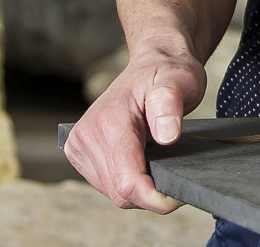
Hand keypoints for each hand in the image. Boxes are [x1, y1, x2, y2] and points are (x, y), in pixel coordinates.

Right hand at [63, 43, 206, 211]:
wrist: (153, 62)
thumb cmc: (168, 71)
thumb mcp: (180, 79)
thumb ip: (170, 105)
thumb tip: (166, 136)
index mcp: (108, 121)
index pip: (127, 182)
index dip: (153, 197)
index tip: (177, 197)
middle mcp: (86, 136)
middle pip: (119, 193)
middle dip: (149, 193)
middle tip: (175, 175)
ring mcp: (80, 145)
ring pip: (113, 192)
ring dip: (138, 187)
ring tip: (158, 160)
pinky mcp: (80, 153)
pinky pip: (107, 185)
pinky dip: (128, 181)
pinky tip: (143, 161)